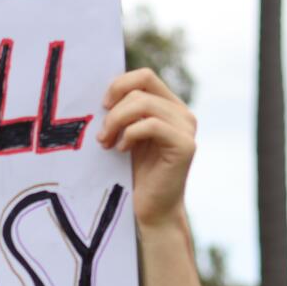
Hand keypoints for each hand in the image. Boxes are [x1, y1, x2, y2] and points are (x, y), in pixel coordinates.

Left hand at [98, 68, 196, 231]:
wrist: (150, 209)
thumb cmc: (132, 174)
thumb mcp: (124, 136)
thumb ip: (122, 114)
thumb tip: (100, 94)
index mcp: (168, 106)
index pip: (144, 76)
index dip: (118, 85)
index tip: (101, 107)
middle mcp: (182, 113)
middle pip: (142, 85)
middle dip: (114, 108)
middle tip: (101, 135)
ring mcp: (186, 128)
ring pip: (143, 104)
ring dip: (116, 122)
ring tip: (106, 143)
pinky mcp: (185, 145)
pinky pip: (151, 125)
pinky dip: (130, 135)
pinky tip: (121, 150)